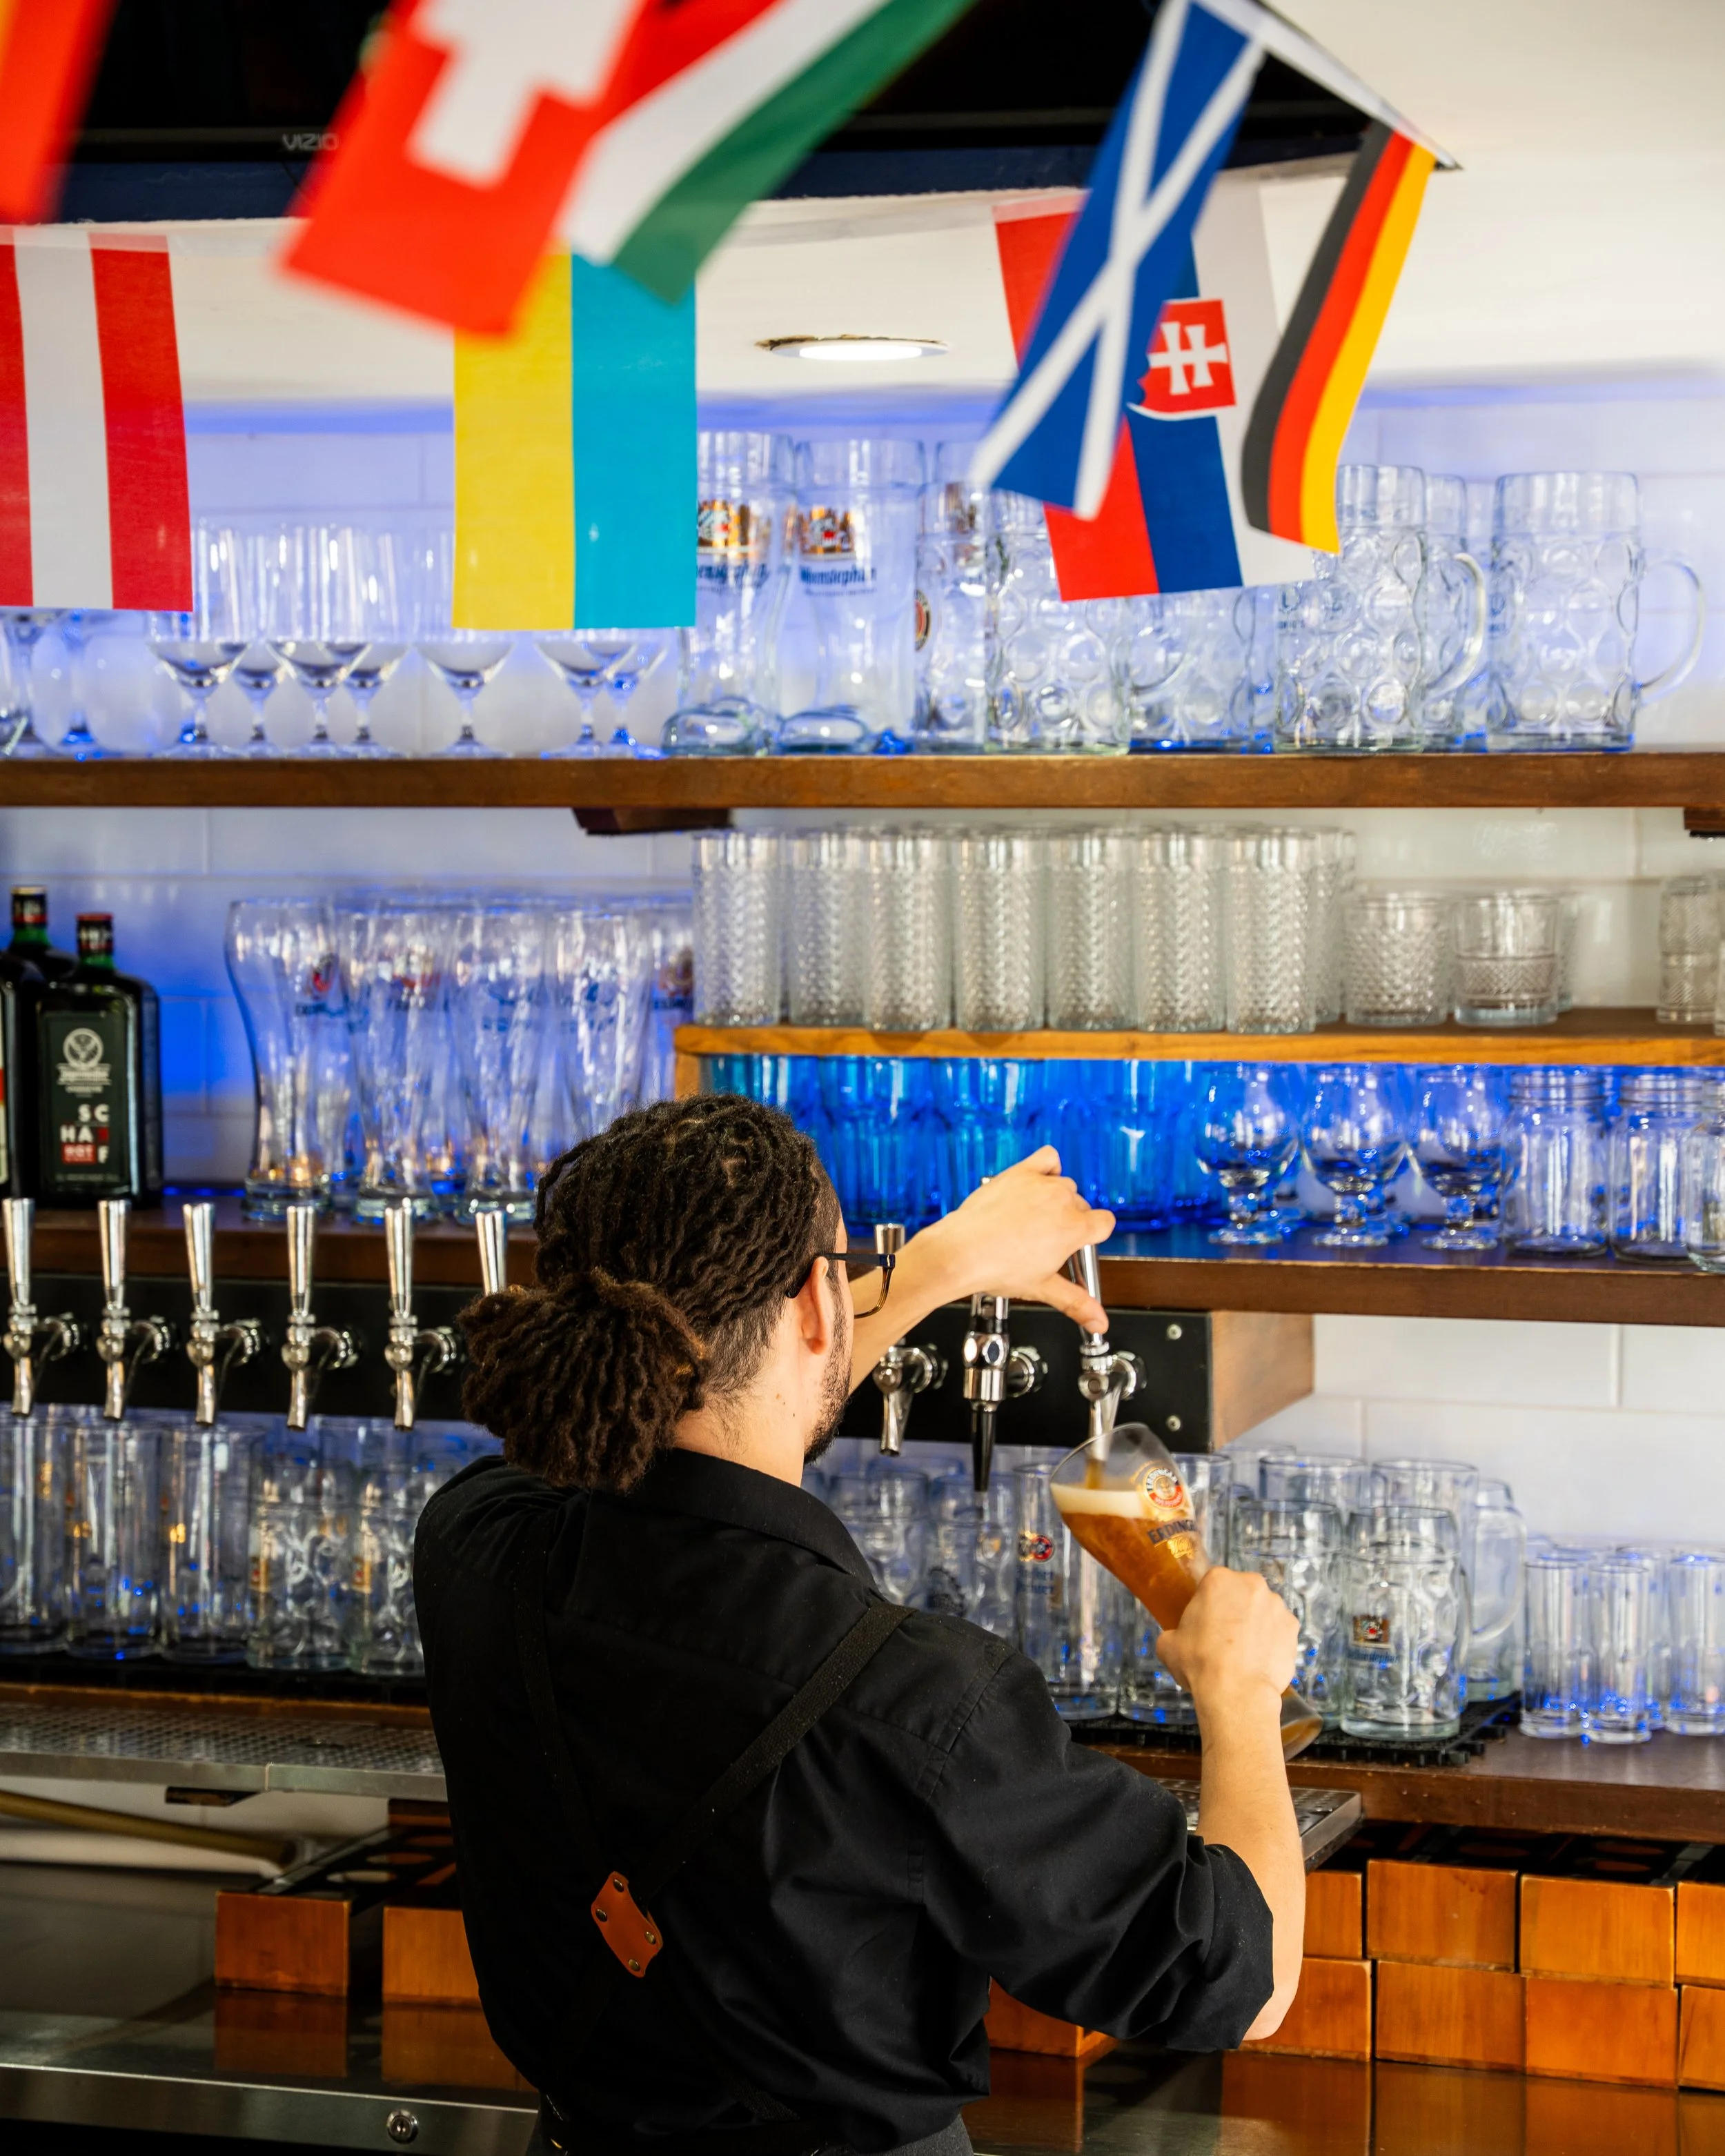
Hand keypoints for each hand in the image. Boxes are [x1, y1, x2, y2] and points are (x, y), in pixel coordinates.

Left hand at [914, 1148, 1113, 1330]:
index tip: (1075, 1244)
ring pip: (1063, 1185)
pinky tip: (1037, 1182)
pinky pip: (1046, 1158)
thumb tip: (1099, 1322)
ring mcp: (1040, 1184)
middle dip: (1069, 1221)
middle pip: (1081, 1206)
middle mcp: (1061, 1200)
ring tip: (1032, 1218)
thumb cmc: (996, 1268)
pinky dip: (1047, 1167)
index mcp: (1074, 1228)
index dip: (1091, 1235)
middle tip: (1044, 1240)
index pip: (1104, 1223)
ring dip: (1055, 1198)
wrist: (960, 1252)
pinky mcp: (1020, 1173)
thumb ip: (1077, 1303)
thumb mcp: (1042, 1288)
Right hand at [1155, 1567, 1298, 1714]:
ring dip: (1256, 1624)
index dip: (1208, 1604)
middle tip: (1224, 1638)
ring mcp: (1277, 1606)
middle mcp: (1252, 1585)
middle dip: (1235, 1610)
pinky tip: (1261, 1661)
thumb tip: (1176, 1639)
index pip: (1212, 1584)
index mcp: (1219, 1580)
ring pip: (1263, 1610)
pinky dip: (1273, 1642)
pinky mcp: (1293, 1628)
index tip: (1205, 1624)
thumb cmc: (1199, 1663)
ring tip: (1245, 1653)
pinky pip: (1280, 1630)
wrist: (1237, 1693)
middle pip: (1241, 1593)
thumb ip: (1174, 1633)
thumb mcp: (1169, 1645)